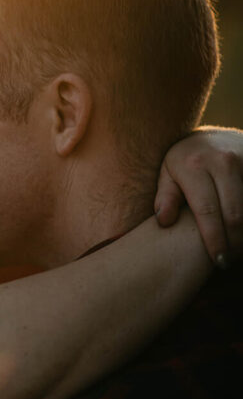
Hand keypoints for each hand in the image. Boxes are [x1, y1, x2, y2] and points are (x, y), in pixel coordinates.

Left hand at [154, 127, 242, 265]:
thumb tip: (164, 222)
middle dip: (234, 243)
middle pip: (235, 214)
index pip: (207, 210)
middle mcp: (223, 161)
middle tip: (229, 261)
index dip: (214, 240)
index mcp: (195, 165)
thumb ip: (165, 197)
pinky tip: (241, 232)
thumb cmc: (186, 161)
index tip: (218, 261)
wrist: (217, 137)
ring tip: (237, 250)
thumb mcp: (168, 173)